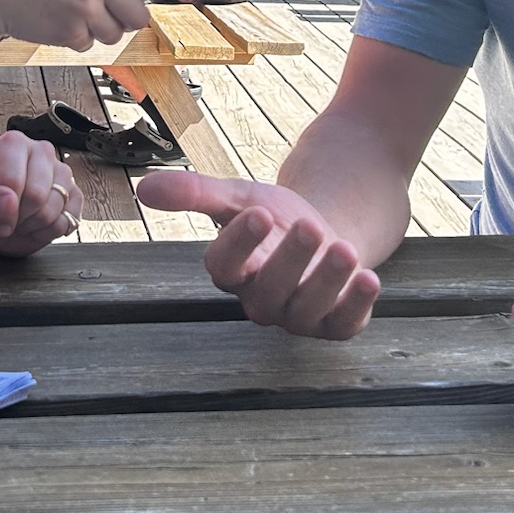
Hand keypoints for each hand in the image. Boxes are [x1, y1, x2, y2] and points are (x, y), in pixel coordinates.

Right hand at [0, 0, 194, 49]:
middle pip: (138, 13)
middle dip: (126, 17)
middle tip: (101, 7)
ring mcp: (85, 3)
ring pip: (115, 32)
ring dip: (98, 28)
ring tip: (66, 8)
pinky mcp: (70, 29)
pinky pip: (88, 43)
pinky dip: (74, 37)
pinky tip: (52, 18)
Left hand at [0, 131, 82, 255]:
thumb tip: (10, 202)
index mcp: (13, 144)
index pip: (14, 181)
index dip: (4, 208)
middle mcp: (41, 151)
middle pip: (37, 195)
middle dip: (21, 217)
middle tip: (9, 219)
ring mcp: (62, 171)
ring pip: (56, 208)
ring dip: (35, 225)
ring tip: (22, 220)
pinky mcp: (75, 193)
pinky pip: (69, 219)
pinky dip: (51, 231)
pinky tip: (37, 225)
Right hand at [137, 171, 380, 338]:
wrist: (323, 230)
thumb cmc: (274, 218)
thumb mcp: (239, 196)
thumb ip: (196, 193)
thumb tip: (144, 188)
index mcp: (234, 271)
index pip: (224, 267)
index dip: (239, 243)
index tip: (260, 213)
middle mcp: (263, 300)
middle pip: (269, 291)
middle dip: (290, 261)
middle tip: (309, 227)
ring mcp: (300, 316)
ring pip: (307, 310)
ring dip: (326, 281)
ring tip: (344, 248)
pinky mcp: (336, 324)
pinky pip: (343, 324)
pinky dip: (356, 305)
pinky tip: (369, 279)